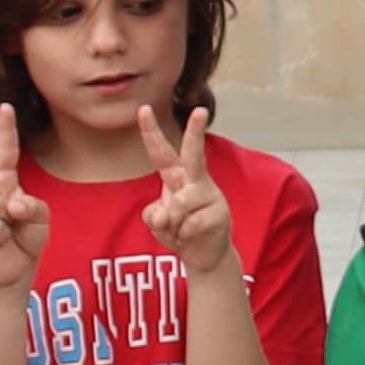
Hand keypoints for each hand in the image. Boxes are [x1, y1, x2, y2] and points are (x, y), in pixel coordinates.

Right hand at [0, 111, 40, 294]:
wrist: (16, 267)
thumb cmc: (26, 237)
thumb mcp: (41, 217)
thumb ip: (32, 205)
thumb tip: (8, 205)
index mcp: (4, 182)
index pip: (6, 152)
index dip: (7, 129)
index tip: (5, 106)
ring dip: (9, 221)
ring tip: (8, 231)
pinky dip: (3, 236)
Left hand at [139, 105, 239, 283]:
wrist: (205, 256)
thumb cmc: (179, 230)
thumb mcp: (157, 223)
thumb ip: (153, 215)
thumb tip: (165, 215)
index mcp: (178, 177)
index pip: (162, 152)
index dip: (151, 132)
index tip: (144, 108)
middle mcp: (196, 180)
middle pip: (194, 153)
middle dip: (196, 131)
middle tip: (201, 110)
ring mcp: (211, 196)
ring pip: (178, 203)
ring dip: (171, 224)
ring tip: (180, 231)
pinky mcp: (220, 214)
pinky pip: (189, 224)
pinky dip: (182, 236)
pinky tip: (191, 237)